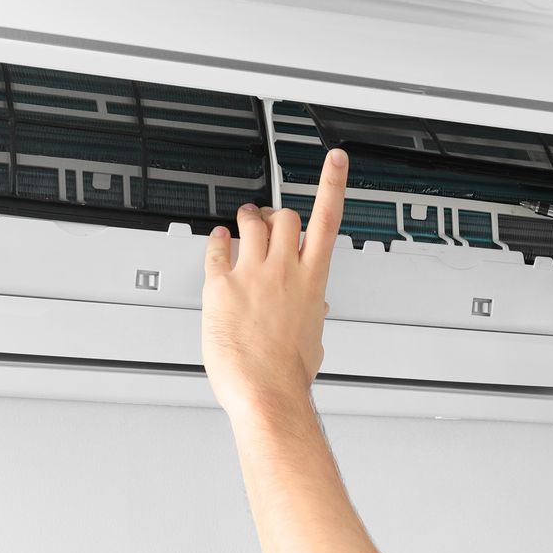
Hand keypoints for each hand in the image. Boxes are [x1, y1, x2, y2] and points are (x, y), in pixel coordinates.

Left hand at [201, 148, 348, 413]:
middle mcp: (285, 270)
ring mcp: (253, 275)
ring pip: (251, 222)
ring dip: (246, 219)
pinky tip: (217, 241)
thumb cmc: (289, 375)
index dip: (332, 183)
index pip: (328, 220)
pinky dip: (216, 240)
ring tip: (241, 224)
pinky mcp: (222, 286)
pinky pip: (217, 248)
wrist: (266, 392)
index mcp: (313, 282)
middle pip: (285, 216)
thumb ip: (313, 315)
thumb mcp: (314, 341)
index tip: (335, 160)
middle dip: (276, 215)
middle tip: (267, 220)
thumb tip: (314, 310)